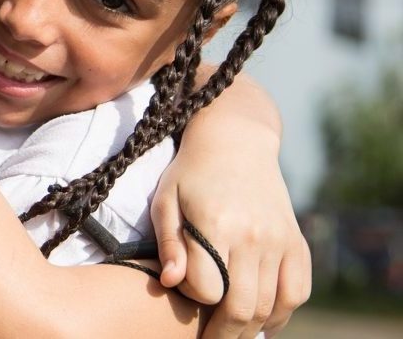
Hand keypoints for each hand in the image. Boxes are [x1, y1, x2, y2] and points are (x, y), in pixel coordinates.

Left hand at [153, 126, 311, 337]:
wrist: (236, 143)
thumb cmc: (191, 174)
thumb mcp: (166, 201)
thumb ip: (168, 244)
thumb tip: (170, 282)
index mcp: (217, 225)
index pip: (207, 289)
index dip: (192, 299)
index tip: (183, 292)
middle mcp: (254, 237)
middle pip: (242, 307)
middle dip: (223, 334)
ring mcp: (280, 241)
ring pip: (271, 306)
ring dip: (251, 329)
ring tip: (231, 334)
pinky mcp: (297, 242)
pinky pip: (297, 292)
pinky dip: (281, 314)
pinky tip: (263, 322)